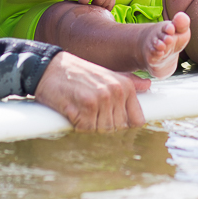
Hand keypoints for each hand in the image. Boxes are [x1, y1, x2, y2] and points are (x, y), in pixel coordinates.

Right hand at [34, 51, 149, 130]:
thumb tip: (148, 86)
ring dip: (91, 126)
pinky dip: (79, 126)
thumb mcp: (106, 74)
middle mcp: (115, 92)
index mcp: (125, 85)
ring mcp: (100, 99)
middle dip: (104, 126)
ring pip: (103, 131)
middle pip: (119, 128)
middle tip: (90, 113)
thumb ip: (128, 82)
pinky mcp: (84, 107)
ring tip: (81, 111)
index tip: (112, 120)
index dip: (125, 125)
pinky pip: (87, 129)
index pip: (137, 120)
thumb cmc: (77, 73)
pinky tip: (73, 113)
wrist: (49, 67)